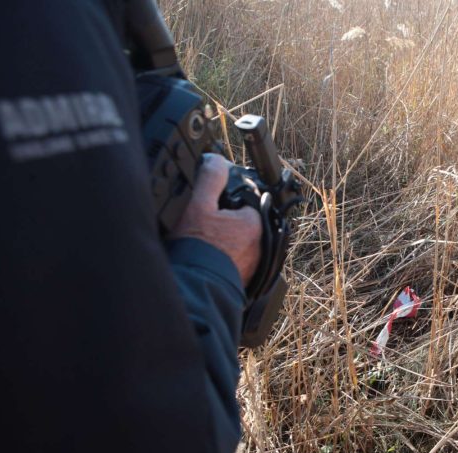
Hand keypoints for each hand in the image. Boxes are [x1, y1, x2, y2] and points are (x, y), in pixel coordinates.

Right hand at [170, 153, 261, 285]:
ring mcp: (256, 263)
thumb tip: (216, 159)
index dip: (225, 200)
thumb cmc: (197, 248)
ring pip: (240, 243)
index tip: (210, 209)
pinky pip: (237, 261)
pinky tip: (209, 259)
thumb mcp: (198, 205)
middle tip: (203, 227)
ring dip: (226, 241)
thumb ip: (211, 178)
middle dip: (226, 222)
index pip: (244, 202)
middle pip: (242, 223)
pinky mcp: (247, 279)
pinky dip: (225, 258)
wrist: (195, 288)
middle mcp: (262, 244)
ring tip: (205, 244)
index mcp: (256, 223)